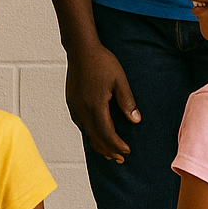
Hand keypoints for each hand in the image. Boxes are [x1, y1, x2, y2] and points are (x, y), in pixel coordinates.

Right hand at [65, 41, 139, 162]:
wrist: (81, 49)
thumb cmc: (102, 62)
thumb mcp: (120, 80)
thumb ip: (127, 101)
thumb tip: (136, 121)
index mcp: (95, 106)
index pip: (107, 134)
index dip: (117, 145)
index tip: (127, 151)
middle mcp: (83, 110)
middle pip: (96, 138)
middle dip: (108, 150)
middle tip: (120, 159)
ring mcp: (75, 107)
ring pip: (87, 133)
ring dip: (98, 145)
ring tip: (109, 153)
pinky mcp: (72, 102)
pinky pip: (81, 124)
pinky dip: (90, 134)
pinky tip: (96, 135)